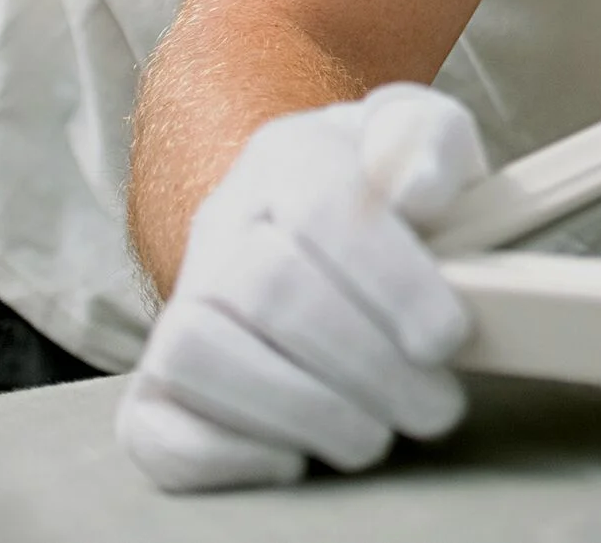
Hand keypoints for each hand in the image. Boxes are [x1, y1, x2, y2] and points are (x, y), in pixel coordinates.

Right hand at [114, 82, 488, 491]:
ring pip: (195, 353)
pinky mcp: (156, 388)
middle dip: (364, 364)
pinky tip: (295, 458)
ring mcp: (179, 307)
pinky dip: (226, 454)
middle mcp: (218, 225)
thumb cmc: (387, 203)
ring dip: (300, 411)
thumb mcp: (424, 144)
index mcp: (288, 158)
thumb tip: (418, 188)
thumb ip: (430, 142)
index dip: (391, 281)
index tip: (446, 339)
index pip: (323, 206)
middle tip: (434, 408)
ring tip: (373, 435)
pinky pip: (154, 429)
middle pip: (266, 289)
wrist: (315, 239)